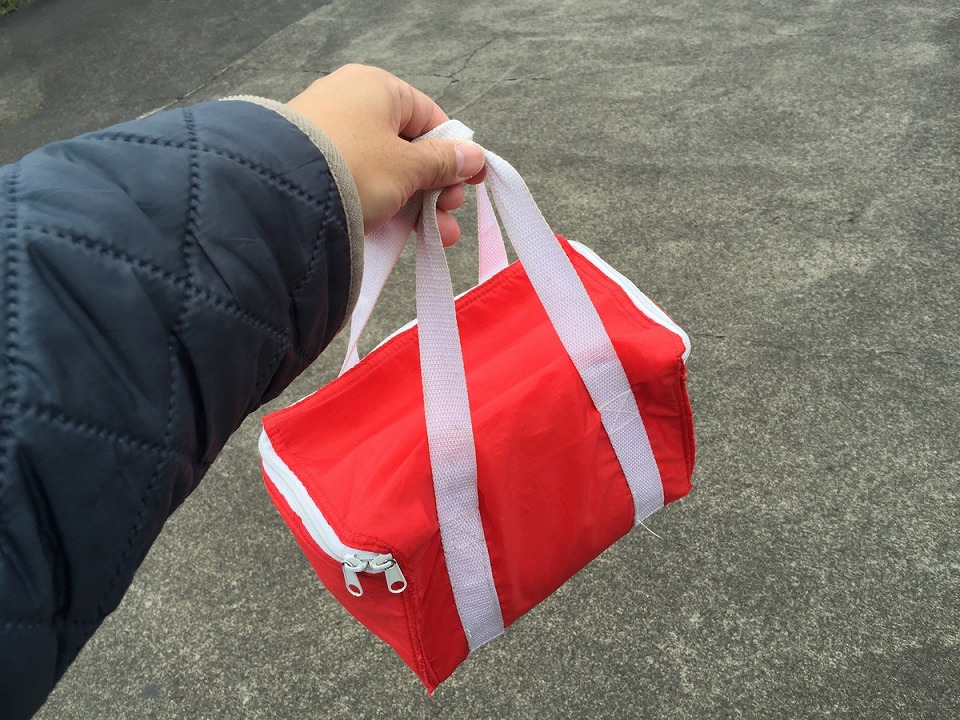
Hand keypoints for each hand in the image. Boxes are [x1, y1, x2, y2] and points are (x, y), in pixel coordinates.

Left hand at [288, 64, 485, 246]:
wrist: (279, 195)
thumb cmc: (352, 168)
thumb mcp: (407, 167)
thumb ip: (442, 163)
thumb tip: (473, 156)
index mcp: (376, 88)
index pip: (428, 117)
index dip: (453, 153)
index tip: (469, 183)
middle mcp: (350, 103)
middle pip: (408, 147)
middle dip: (435, 188)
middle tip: (448, 215)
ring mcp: (329, 135)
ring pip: (385, 171)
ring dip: (415, 206)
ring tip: (436, 237)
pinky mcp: (312, 167)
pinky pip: (359, 183)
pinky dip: (383, 206)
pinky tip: (400, 234)